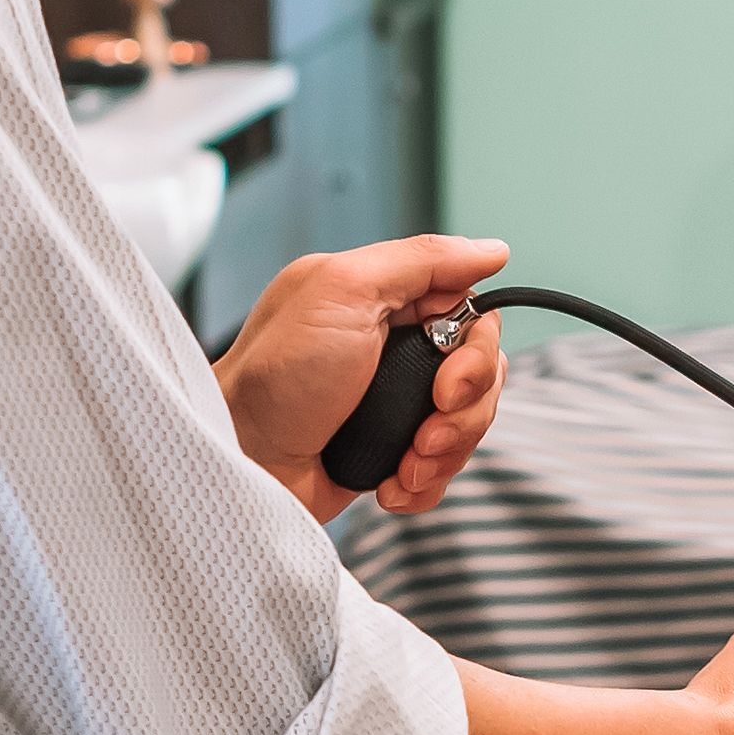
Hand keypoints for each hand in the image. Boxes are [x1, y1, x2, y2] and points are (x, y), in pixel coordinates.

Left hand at [218, 234, 512, 518]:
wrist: (242, 461)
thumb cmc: (275, 377)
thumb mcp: (345, 291)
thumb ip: (422, 260)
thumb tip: (491, 249)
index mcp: (384, 300)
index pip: (472, 314)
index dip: (474, 353)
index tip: (446, 382)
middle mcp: (394, 347)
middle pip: (481, 372)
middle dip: (463, 411)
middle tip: (424, 431)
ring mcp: (393, 401)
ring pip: (468, 423)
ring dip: (443, 453)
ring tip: (403, 465)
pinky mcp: (387, 450)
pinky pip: (442, 468)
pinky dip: (424, 483)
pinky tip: (391, 484)